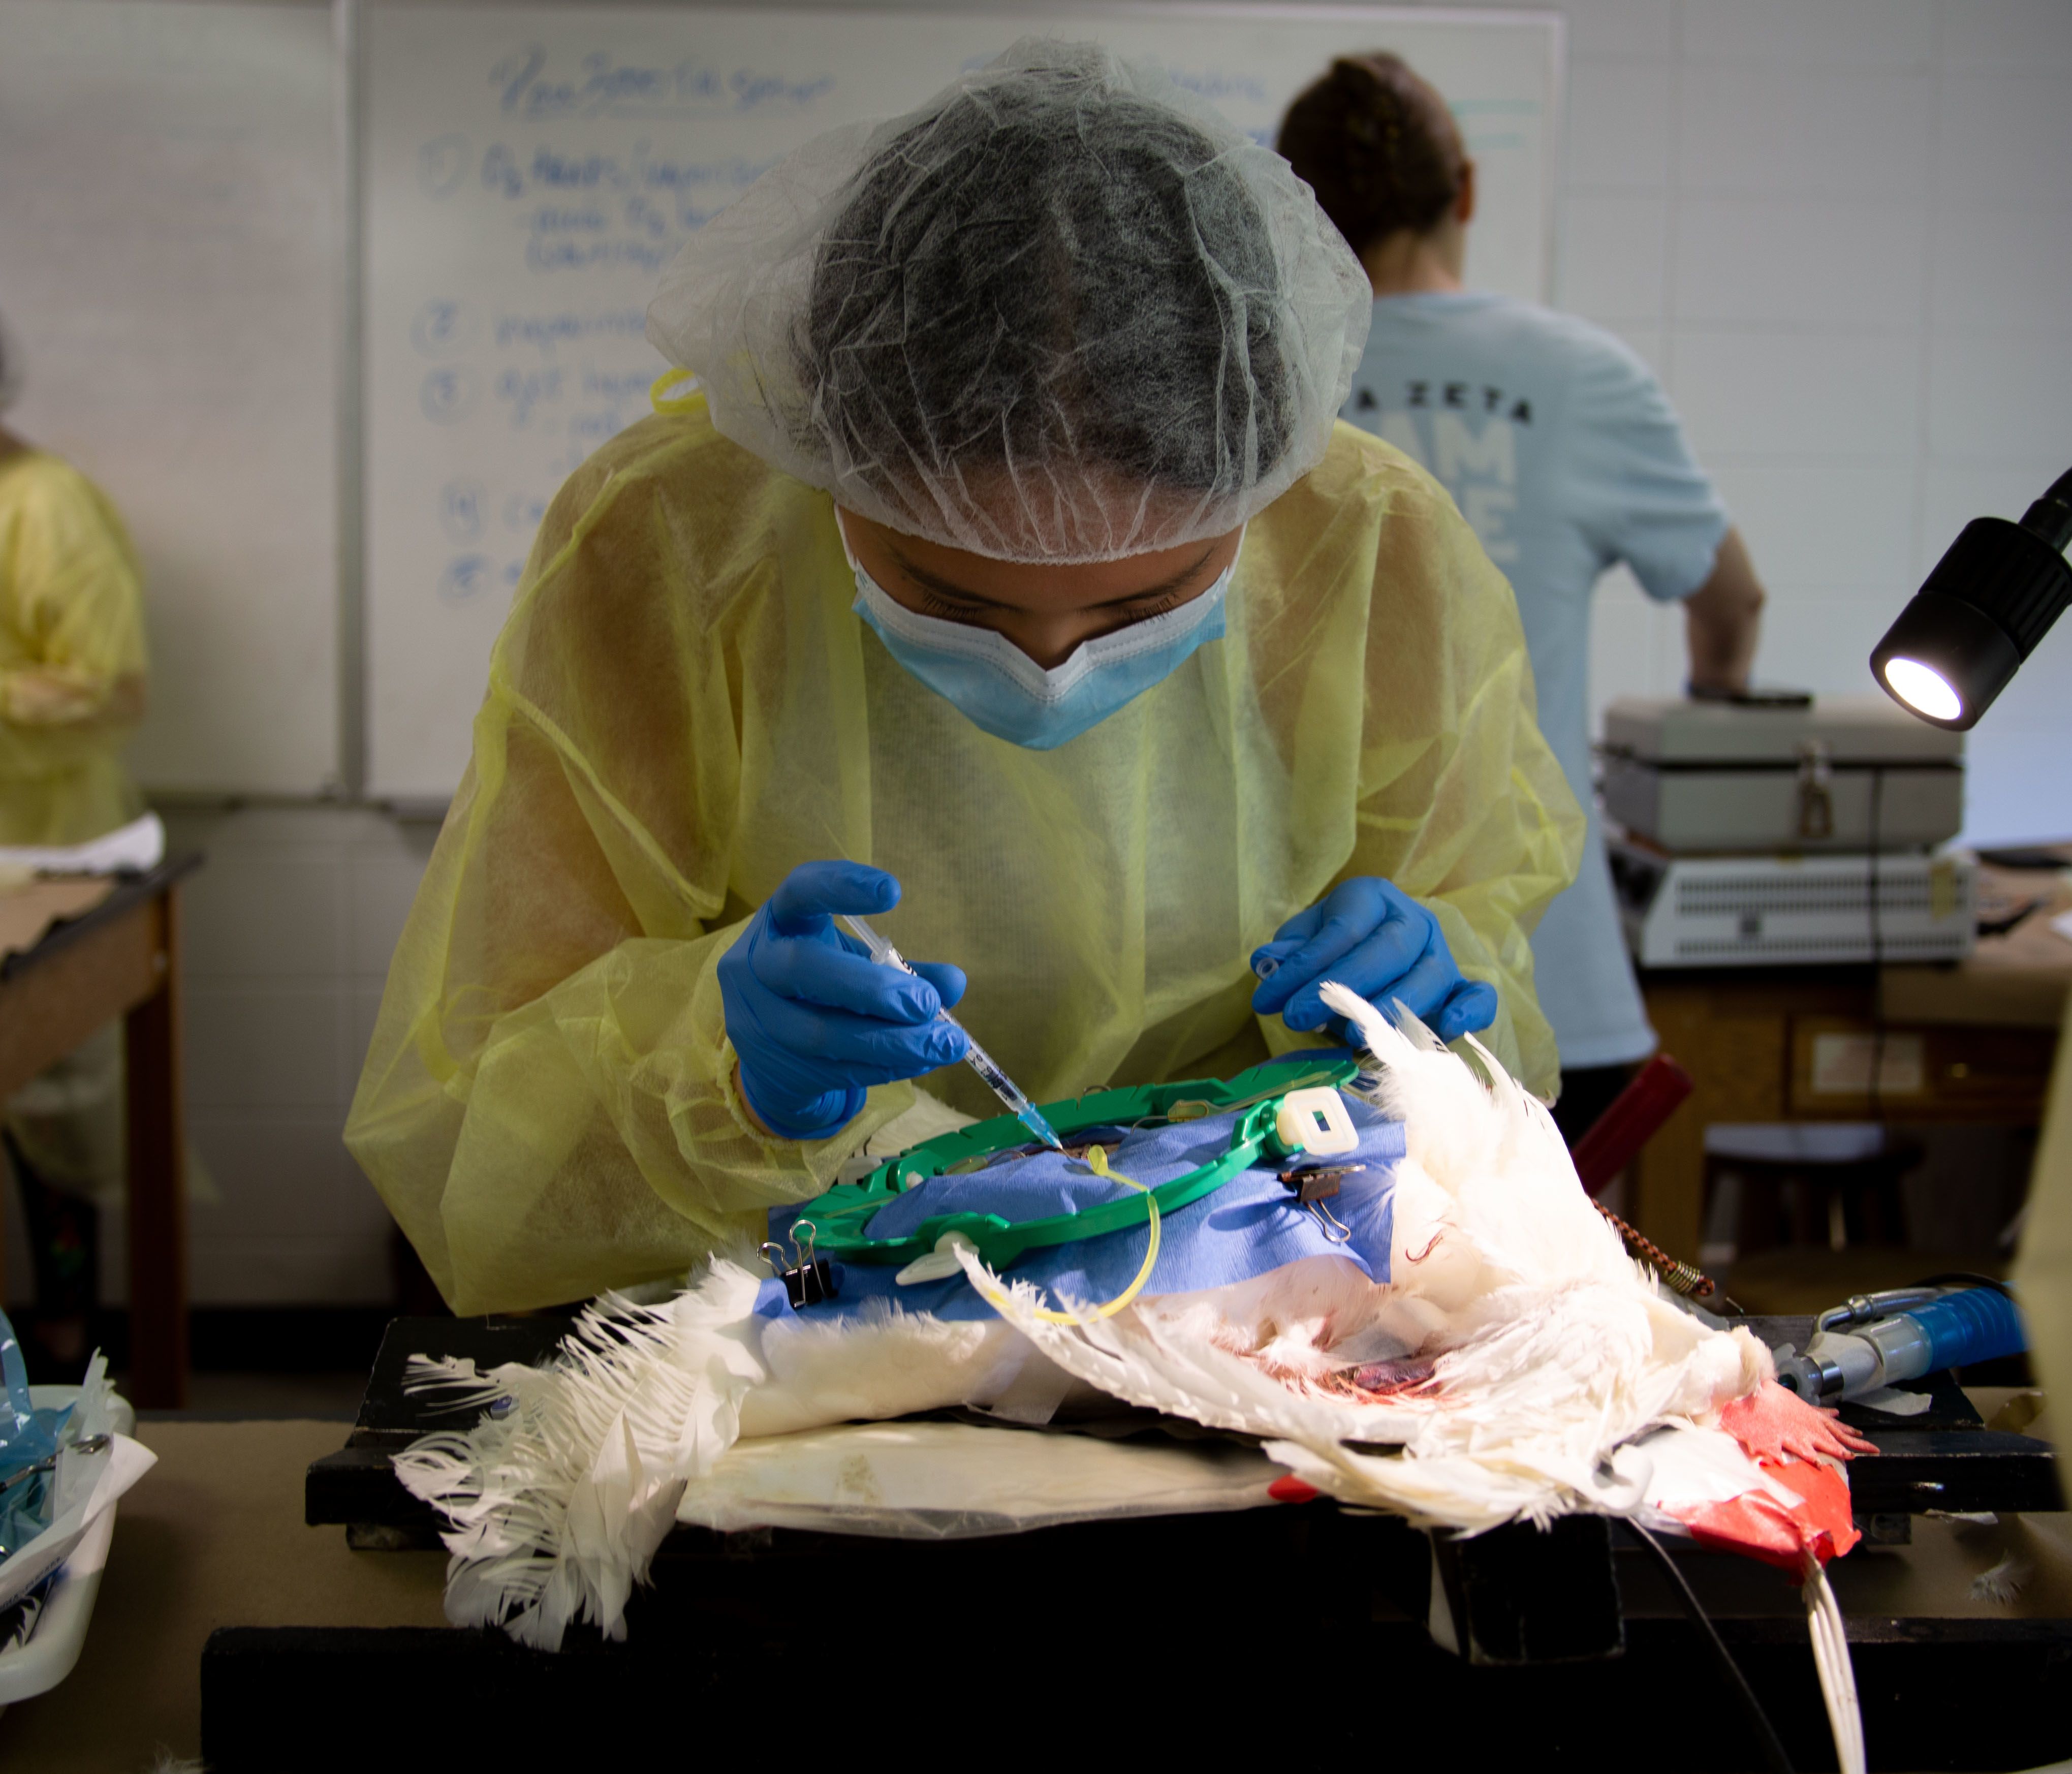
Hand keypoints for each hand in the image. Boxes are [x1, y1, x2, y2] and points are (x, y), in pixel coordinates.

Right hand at [719, 861, 968, 1139]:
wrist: (769, 1048)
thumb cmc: (820, 987)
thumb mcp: (854, 963)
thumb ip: (902, 967)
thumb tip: (953, 983)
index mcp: (779, 921)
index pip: (800, 891)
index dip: (841, 887)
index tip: (894, 891)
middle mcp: (756, 964)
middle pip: (803, 968)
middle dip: (873, 988)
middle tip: (928, 1003)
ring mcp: (757, 1019)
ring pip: (821, 1032)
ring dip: (893, 1042)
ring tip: (945, 1044)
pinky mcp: (771, 1065)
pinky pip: (832, 1069)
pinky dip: (884, 1066)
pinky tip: (921, 1062)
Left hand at [1250, 877, 1496, 1044]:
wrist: (1366, 960)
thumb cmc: (1331, 950)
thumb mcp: (1302, 941)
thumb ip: (1289, 951)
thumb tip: (1267, 961)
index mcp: (1372, 898)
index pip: (1343, 929)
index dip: (1305, 966)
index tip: (1270, 1001)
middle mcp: (1414, 921)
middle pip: (1388, 950)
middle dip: (1343, 987)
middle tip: (1301, 1018)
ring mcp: (1442, 956)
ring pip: (1428, 977)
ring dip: (1392, 1007)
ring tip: (1354, 1035)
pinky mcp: (1462, 989)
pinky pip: (1479, 997)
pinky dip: (1469, 1011)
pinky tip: (1448, 1026)